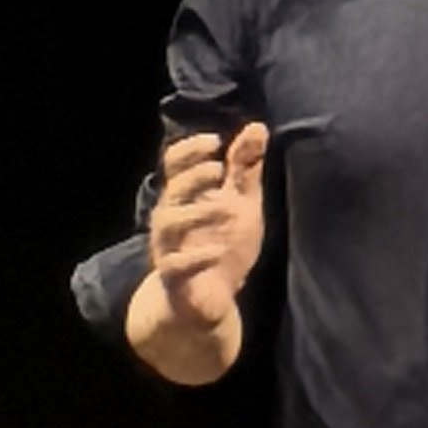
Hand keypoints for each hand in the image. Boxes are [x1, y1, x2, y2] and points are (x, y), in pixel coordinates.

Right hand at [149, 122, 268, 330]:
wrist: (208, 301)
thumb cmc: (223, 245)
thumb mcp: (241, 203)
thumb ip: (245, 168)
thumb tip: (257, 126)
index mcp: (186, 195)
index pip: (175, 162)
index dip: (190, 149)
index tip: (215, 141)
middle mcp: (172, 217)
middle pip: (172, 189)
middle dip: (192, 177)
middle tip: (218, 169)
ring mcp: (170, 246)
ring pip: (169, 223)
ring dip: (196, 213)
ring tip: (225, 208)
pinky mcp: (175, 276)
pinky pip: (177, 265)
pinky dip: (196, 257)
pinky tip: (216, 251)